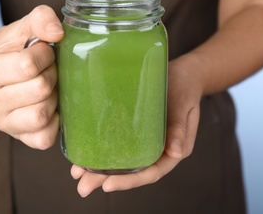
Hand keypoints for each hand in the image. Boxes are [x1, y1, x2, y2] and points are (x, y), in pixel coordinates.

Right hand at [0, 5, 63, 148]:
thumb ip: (40, 18)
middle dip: (51, 75)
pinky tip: (51, 106)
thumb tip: (57, 33)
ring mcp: (4, 124)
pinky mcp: (22, 139)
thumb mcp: (24, 27)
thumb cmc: (18, 49)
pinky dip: (55, 121)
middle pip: (39, 89)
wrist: (8, 71)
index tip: (43, 52)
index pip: (26, 65)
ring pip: (41, 115)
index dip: (44, 55)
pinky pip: (45, 137)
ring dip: (53, 98)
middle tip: (48, 70)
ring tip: (48, 88)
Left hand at [70, 56, 202, 196]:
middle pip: (131, 170)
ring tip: (77, 173)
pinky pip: (117, 142)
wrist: (182, 74)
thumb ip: (181, 129)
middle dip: (106, 179)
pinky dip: (101, 148)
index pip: (151, 172)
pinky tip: (85, 151)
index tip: (108, 185)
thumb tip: (176, 152)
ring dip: (99, 168)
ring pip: (122, 159)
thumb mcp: (184, 106)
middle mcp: (156, 149)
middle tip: (83, 187)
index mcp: (172, 150)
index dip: (130, 180)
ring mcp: (143, 140)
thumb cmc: (185, 89)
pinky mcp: (133, 128)